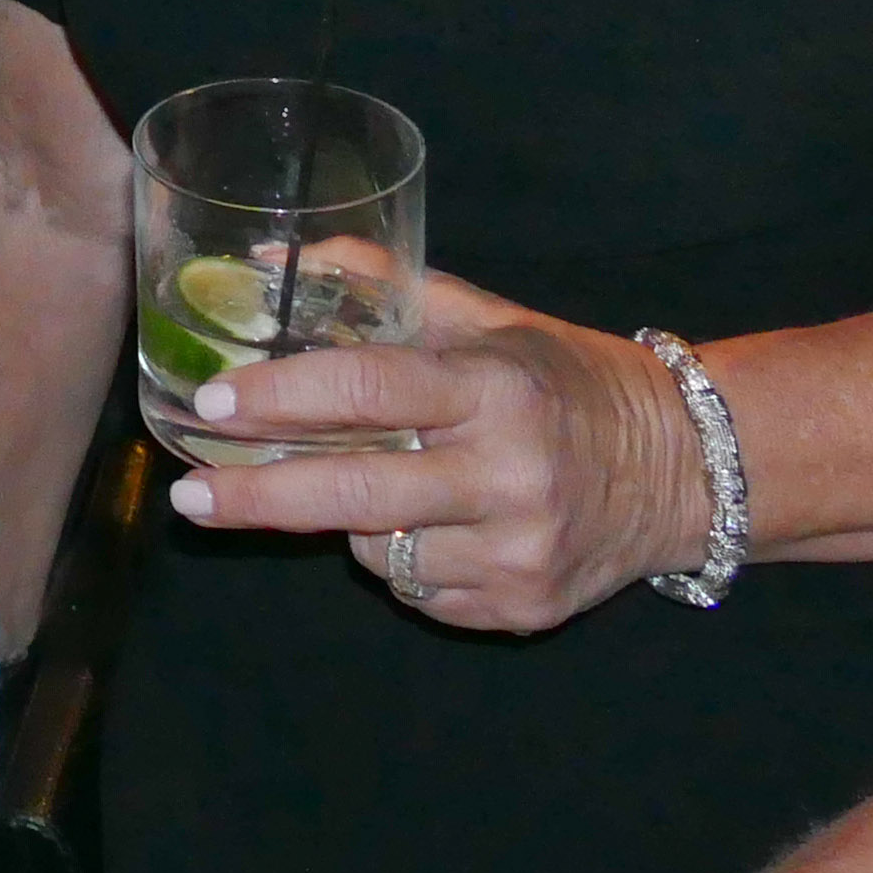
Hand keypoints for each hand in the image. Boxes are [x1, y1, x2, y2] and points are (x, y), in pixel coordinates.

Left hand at [159, 270, 708, 633]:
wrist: (682, 470)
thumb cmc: (565, 381)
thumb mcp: (488, 319)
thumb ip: (381, 290)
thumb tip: (270, 263)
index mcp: (497, 391)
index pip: (370, 391)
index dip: (284, 397)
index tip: (214, 402)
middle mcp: (510, 477)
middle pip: (355, 492)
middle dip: (258, 496)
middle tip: (190, 497)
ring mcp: (518, 553)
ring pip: (378, 550)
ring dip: (351, 521)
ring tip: (380, 483)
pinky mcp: (522, 609)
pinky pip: (419, 590)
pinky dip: (405, 557)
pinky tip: (437, 523)